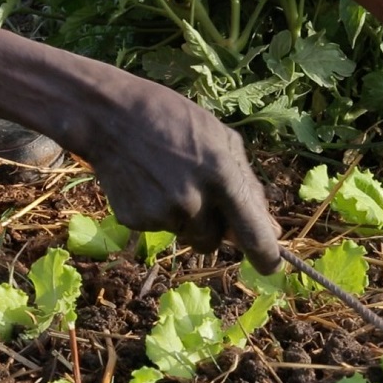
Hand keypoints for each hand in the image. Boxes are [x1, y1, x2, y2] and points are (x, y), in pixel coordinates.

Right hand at [80, 79, 280, 273]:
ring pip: (186, 234)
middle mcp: (193, 200)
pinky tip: (147, 182)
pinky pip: (159, 229)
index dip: (266, 256)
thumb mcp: (222, 139)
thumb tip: (272, 232)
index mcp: (222, 175)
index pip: (253, 234)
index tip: (272, 266)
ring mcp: (162, 213)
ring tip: (167, 179)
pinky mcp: (136, 220)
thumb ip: (249, 187)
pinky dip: (157, 213)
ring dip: (184, 218)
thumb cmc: (175, 121)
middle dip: (212, 226)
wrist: (110, 115)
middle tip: (196, 193)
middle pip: (214, 241)